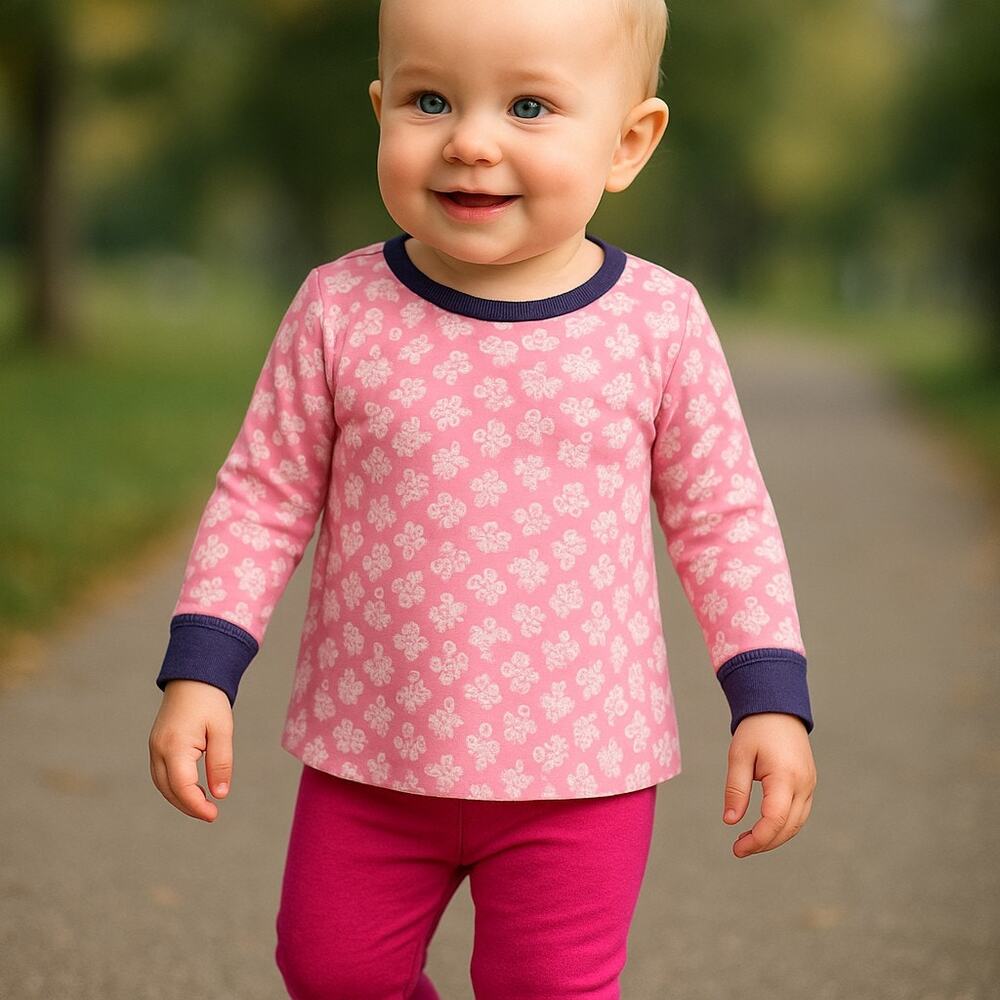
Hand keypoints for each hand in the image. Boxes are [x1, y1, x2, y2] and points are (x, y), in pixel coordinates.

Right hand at [148, 679, 233, 821]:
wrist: (192, 679)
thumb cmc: (210, 702)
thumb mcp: (222, 730)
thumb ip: (221, 762)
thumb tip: (220, 794)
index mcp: (175, 745)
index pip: (182, 786)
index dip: (196, 805)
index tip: (214, 815)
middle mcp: (159, 749)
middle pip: (169, 790)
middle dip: (189, 806)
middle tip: (211, 814)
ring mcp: (154, 748)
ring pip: (162, 785)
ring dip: (181, 799)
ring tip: (204, 805)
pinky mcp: (156, 746)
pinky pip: (162, 775)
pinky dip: (175, 787)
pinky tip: (192, 790)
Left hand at [723, 712, 815, 857]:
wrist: (778, 710)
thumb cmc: (756, 730)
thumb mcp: (739, 756)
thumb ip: (736, 789)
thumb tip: (730, 821)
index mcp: (785, 776)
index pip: (775, 819)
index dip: (757, 838)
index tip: (737, 848)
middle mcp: (804, 784)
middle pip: (788, 827)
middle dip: (764, 843)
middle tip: (738, 848)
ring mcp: (810, 786)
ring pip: (796, 824)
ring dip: (774, 837)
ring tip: (747, 841)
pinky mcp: (809, 785)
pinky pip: (799, 814)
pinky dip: (783, 826)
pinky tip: (763, 827)